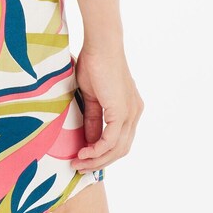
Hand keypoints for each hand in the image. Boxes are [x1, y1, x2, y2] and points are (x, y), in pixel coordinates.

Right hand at [71, 42, 143, 172]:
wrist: (101, 45)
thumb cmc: (94, 63)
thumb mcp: (91, 97)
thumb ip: (92, 119)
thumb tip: (89, 141)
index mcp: (130, 108)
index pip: (120, 140)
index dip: (103, 153)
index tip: (84, 158)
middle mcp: (135, 113)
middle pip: (121, 149)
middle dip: (100, 162)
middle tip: (79, 167)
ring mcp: (131, 113)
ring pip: (117, 149)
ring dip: (97, 160)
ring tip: (78, 163)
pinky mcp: (122, 112)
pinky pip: (111, 140)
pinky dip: (97, 150)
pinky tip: (83, 153)